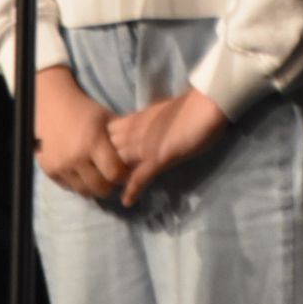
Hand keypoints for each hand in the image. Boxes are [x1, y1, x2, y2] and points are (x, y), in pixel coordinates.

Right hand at [34, 65, 127, 196]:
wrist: (50, 106)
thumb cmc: (84, 111)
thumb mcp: (106, 119)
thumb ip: (122, 138)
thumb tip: (141, 156)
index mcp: (93, 142)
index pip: (115, 174)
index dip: (123, 175)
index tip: (124, 169)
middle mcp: (76, 158)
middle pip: (101, 188)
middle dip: (110, 184)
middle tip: (111, 175)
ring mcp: (61, 166)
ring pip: (85, 191)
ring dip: (94, 186)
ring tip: (97, 174)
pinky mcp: (49, 171)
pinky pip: (69, 188)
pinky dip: (78, 183)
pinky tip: (83, 172)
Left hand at [109, 88, 227, 206]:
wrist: (206, 103)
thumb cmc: (187, 106)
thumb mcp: (157, 115)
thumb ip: (144, 124)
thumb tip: (137, 130)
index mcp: (134, 120)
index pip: (106, 135)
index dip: (99, 148)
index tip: (96, 161)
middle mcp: (134, 133)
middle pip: (106, 152)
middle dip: (100, 166)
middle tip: (99, 182)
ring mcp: (145, 146)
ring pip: (118, 165)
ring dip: (113, 179)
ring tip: (108, 194)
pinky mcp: (159, 157)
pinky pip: (141, 176)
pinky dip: (133, 189)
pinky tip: (128, 200)